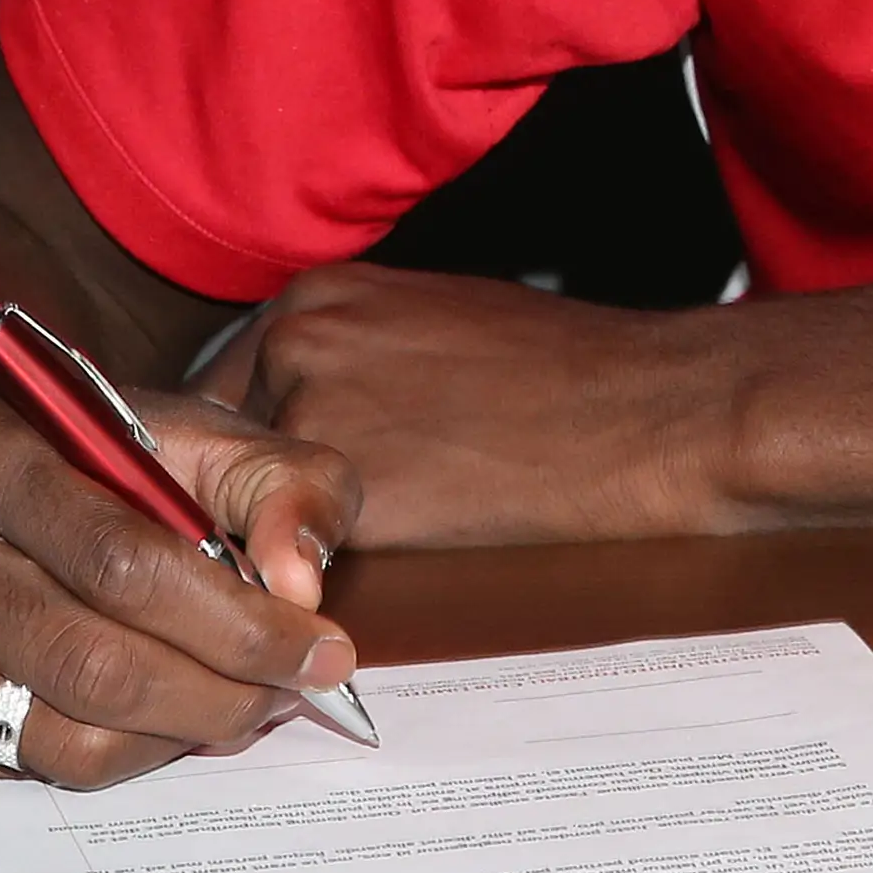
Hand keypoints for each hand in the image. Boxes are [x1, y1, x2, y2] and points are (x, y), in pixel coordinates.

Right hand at [0, 384, 363, 785]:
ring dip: (172, 740)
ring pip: (58, 740)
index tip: (326, 653)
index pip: (127, 564)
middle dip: (220, 697)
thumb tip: (302, 587)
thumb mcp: (189, 429)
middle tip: (288, 696)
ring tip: (232, 708)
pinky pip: (15, 771)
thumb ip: (278, 482)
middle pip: (95, 666)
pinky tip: (147, 717)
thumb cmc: (78, 449)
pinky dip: (106, 757)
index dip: (240, 623)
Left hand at [202, 261, 742, 541]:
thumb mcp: (439, 323)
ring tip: (361, 563)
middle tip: (308, 537)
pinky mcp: (341, 497)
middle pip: (227, 449)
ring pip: (254, 509)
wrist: (645, 415)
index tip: (271, 494)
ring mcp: (312, 417)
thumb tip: (311, 413)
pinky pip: (298, 557)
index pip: (230, 389)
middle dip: (256, 497)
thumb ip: (354, 356)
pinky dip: (322, 576)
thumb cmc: (567, 372)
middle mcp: (296, 342)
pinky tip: (382, 573)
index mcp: (318, 295)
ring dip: (284, 539)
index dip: (253, 451)